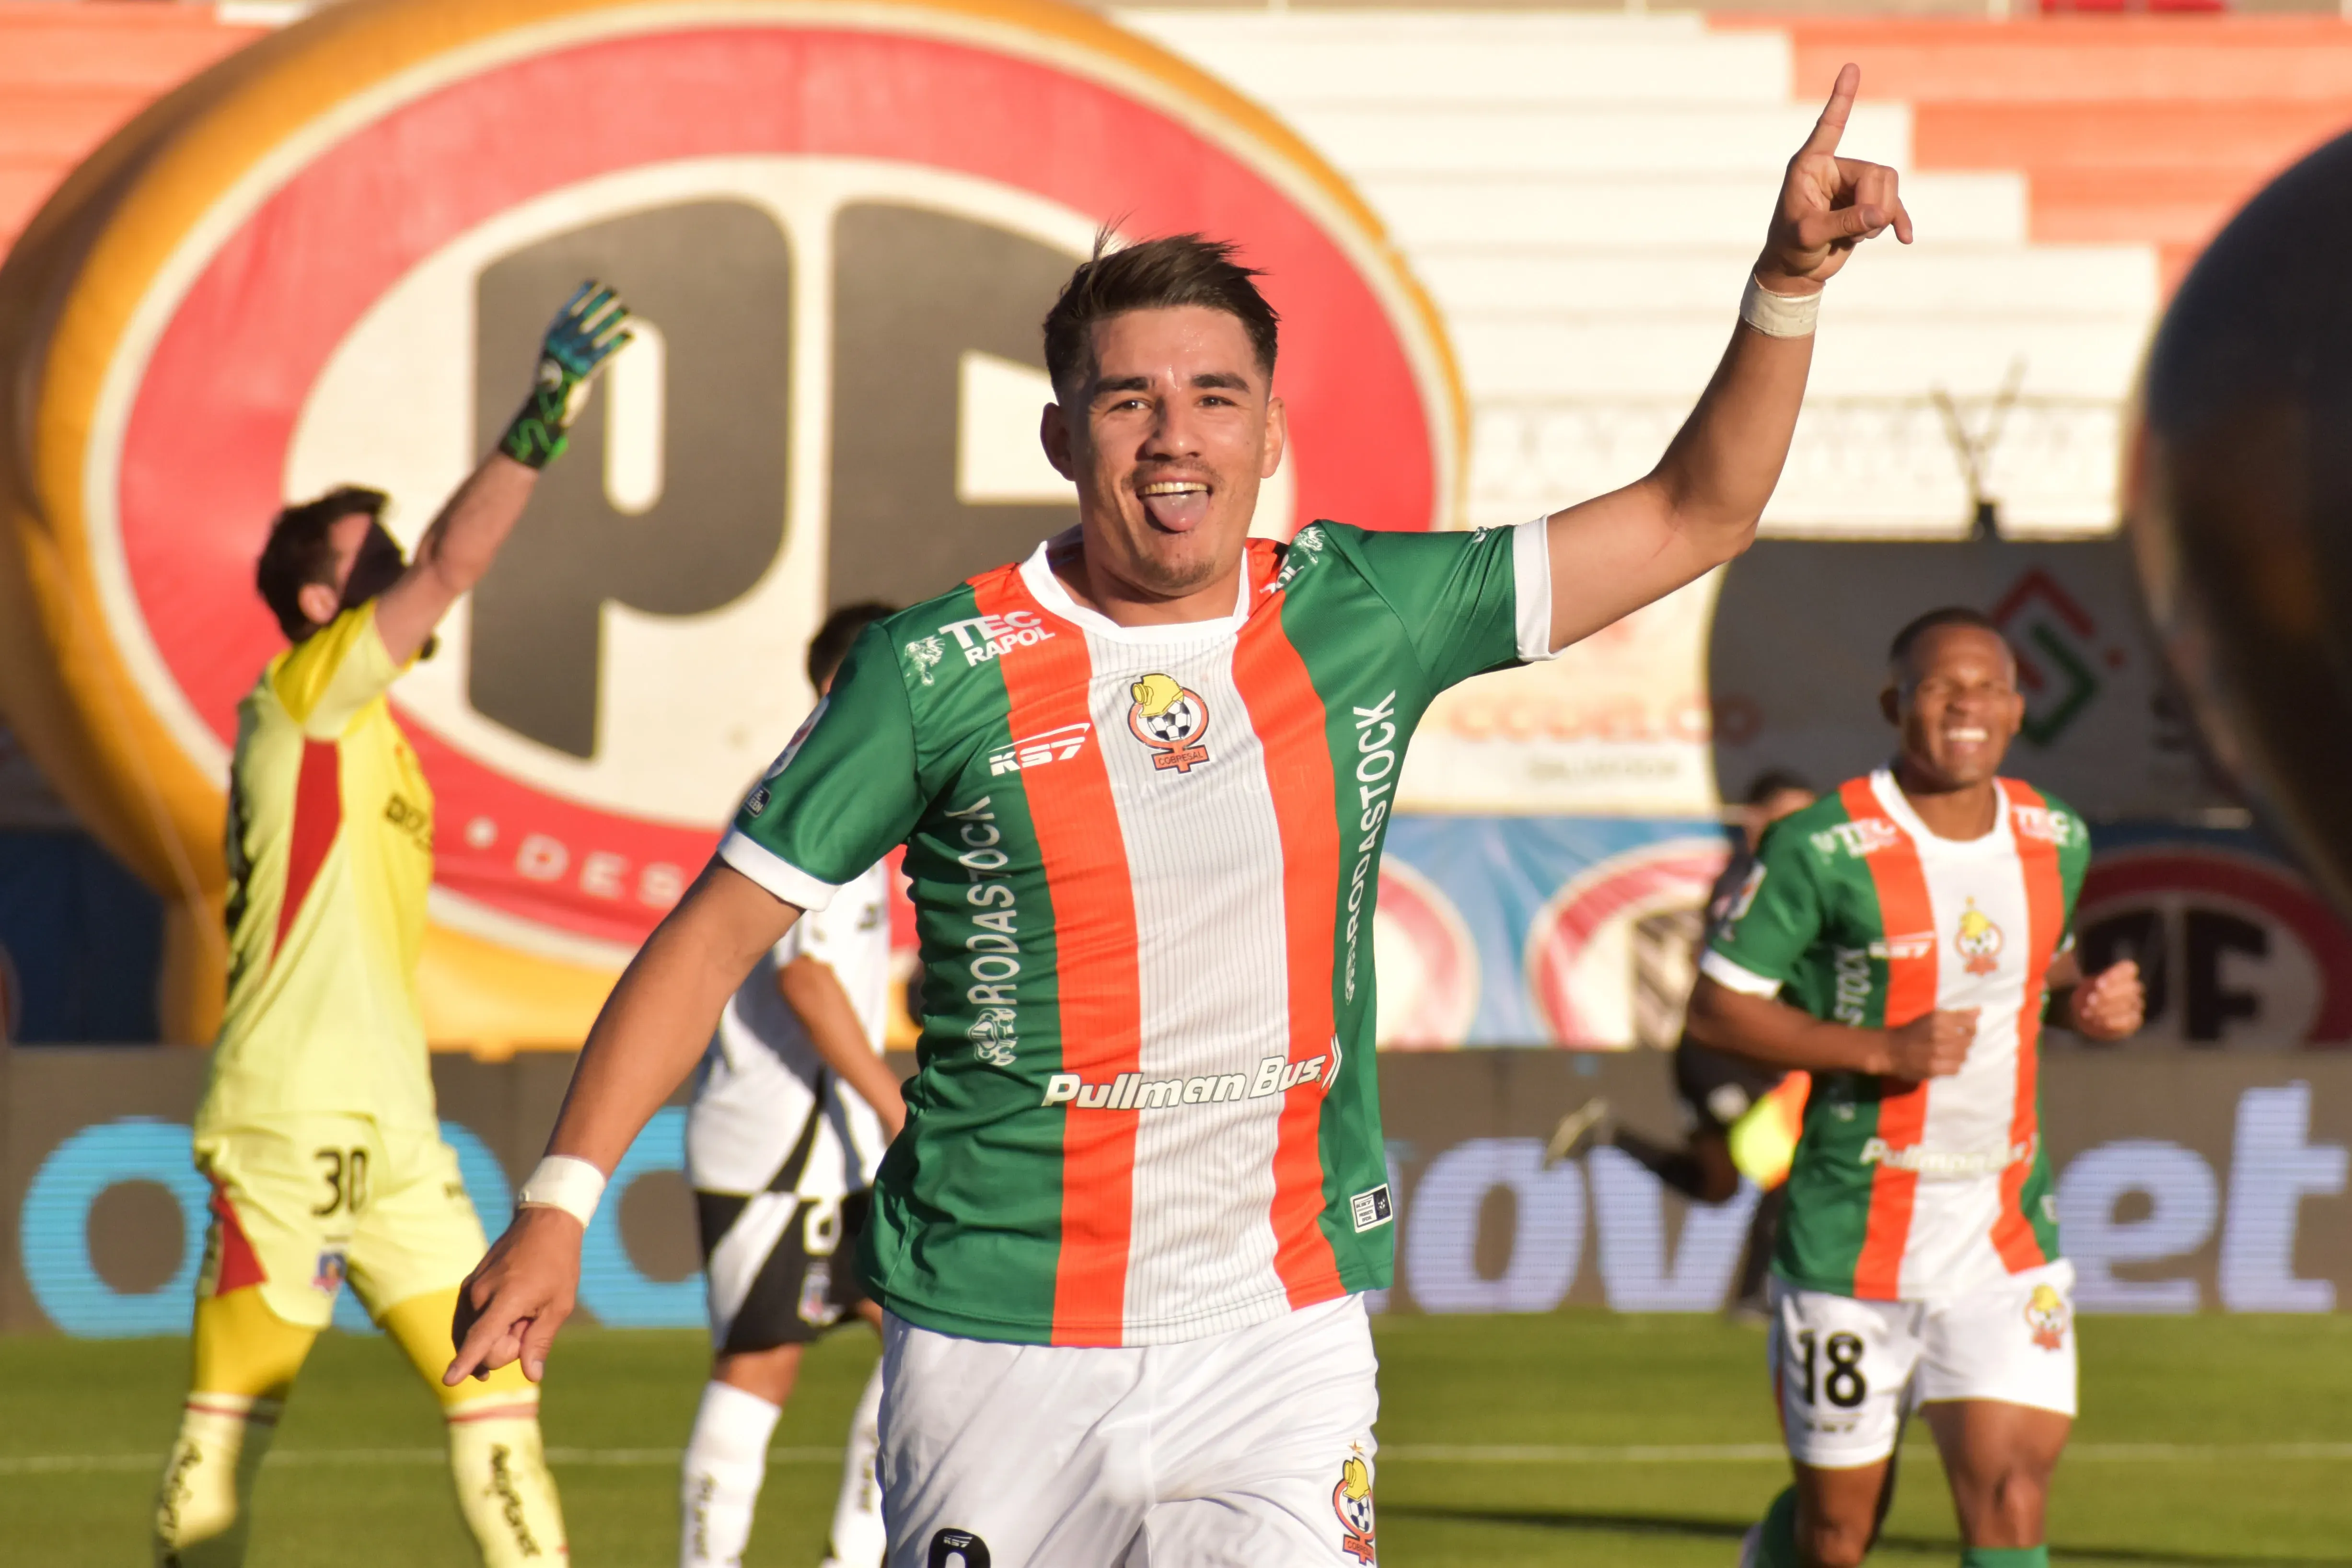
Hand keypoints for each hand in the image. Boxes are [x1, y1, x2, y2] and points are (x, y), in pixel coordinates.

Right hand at [445, 1205, 584, 1385]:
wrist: (544, 1223)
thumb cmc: (558, 1264)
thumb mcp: (559, 1305)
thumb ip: (540, 1342)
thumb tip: (531, 1375)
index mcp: (505, 1298)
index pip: (481, 1338)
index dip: (465, 1362)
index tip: (448, 1380)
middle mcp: (480, 1294)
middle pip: (484, 1346)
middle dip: (507, 1346)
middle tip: (531, 1319)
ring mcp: (470, 1289)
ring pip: (475, 1335)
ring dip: (498, 1334)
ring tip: (523, 1310)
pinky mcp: (468, 1286)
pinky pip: (469, 1321)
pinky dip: (486, 1327)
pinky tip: (506, 1320)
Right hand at [498, 281, 633, 468]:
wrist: (545, 406)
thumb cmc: (554, 375)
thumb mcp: (555, 350)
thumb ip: (567, 334)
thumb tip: (588, 312)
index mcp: (551, 336)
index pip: (569, 310)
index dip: (583, 296)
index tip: (597, 283)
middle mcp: (559, 345)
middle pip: (584, 319)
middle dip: (600, 304)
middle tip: (616, 293)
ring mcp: (569, 360)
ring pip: (596, 336)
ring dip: (613, 322)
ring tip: (627, 312)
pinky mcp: (581, 376)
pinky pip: (603, 357)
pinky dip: (618, 345)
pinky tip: (630, 335)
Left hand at [1756, 63, 1912, 294]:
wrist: (1796, 271)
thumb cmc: (1790, 249)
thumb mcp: (1811, 236)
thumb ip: (1844, 223)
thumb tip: (1881, 214)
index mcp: (1810, 166)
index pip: (1830, 126)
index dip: (1841, 98)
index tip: (1851, 67)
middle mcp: (1833, 170)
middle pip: (1876, 172)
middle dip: (1874, 204)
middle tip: (1858, 231)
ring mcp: (1852, 186)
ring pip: (1888, 186)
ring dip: (1881, 216)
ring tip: (1858, 237)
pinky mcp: (1866, 203)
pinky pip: (1894, 204)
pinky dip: (1898, 220)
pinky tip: (1905, 238)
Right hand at [1879, 1007, 1975, 1079]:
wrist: (1890, 1049)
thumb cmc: (1913, 1031)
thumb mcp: (1933, 1017)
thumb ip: (1958, 1015)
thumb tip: (1980, 1011)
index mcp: (1938, 1018)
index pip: (1969, 1023)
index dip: (1971, 1029)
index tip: (1965, 1031)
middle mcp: (1939, 1034)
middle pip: (1967, 1042)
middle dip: (1963, 1043)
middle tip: (1953, 1044)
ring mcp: (1936, 1053)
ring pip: (1963, 1056)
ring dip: (1959, 1056)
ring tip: (1948, 1054)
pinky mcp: (1934, 1068)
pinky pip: (1956, 1069)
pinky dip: (1953, 1066)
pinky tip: (1944, 1063)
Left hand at [2065, 959, 2144, 1040]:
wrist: (2084, 1014)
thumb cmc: (2086, 994)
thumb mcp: (2084, 984)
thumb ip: (2092, 983)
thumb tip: (2094, 986)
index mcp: (2123, 973)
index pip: (2129, 968)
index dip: (2116, 975)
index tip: (2098, 984)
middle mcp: (2133, 988)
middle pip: (2131, 987)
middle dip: (2109, 995)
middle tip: (2090, 1000)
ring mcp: (2136, 1005)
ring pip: (2128, 1005)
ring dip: (2106, 1009)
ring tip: (2088, 1012)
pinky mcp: (2134, 1020)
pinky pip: (2129, 1021)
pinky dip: (2113, 1022)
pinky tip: (2099, 1021)